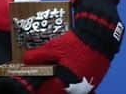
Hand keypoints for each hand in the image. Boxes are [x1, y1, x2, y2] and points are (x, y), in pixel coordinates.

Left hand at [0, 0, 123, 93]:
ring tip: (54, 76)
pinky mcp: (94, 80)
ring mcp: (87, 85)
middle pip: (59, 91)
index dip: (40, 87)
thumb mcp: (54, 47)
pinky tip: (66, 72)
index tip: (34, 84)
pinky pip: (79, 85)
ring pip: (70, 89)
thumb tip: (26, 60)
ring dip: (61, 84)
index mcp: (65, 82)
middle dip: (51, 86)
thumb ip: (39, 55)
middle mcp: (76, 87)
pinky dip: (71, 81)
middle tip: (44, 79)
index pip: (48, 91)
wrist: (99, 37)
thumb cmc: (76, 43)